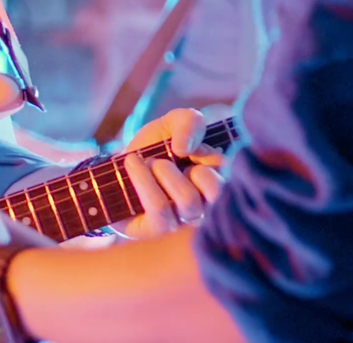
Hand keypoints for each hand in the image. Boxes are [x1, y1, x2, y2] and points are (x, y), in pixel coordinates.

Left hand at [112, 108, 224, 239]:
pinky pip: (160, 209)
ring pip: (188, 202)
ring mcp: (182, 221)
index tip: (194, 148)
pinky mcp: (157, 229)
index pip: (231, 175)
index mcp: (217, 182)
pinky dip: (144, 181)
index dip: (211, 157)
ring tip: (152, 161)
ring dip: (166, 172)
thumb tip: (184, 148)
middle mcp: (205, 206)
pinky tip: (133, 163)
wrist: (122, 163)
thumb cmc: (156, 145)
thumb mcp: (174, 123)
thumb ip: (190, 123)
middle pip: (217, 193)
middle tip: (176, 157)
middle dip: (198, 169)